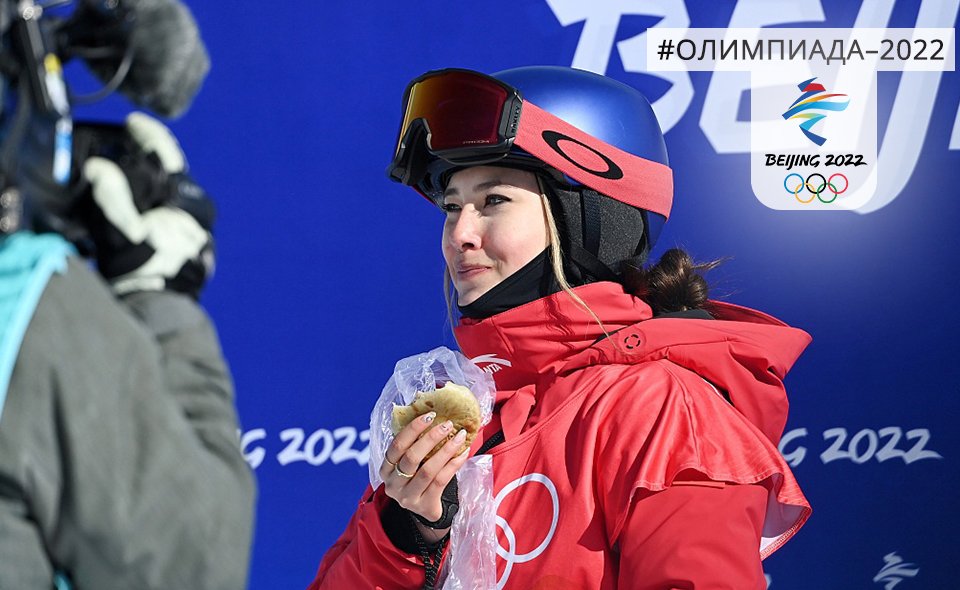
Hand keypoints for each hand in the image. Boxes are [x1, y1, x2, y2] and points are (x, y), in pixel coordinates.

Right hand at [80, 112, 214, 297]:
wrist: (163, 302)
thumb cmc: (144, 264)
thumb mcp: (122, 226)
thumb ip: (111, 193)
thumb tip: (99, 167)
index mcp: (183, 197)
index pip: (167, 153)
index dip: (149, 134)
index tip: (133, 122)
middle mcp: (197, 208)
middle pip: (171, 173)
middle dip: (150, 159)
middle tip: (129, 146)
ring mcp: (198, 225)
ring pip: (173, 194)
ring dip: (153, 184)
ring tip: (129, 177)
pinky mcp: (194, 241)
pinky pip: (175, 212)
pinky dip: (157, 204)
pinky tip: (141, 208)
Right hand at [380, 412, 469, 539]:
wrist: (425, 511)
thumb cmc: (418, 480)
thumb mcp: (410, 464)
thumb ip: (415, 445)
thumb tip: (436, 418)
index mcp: (386, 469)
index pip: (396, 446)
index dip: (412, 429)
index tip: (430, 416)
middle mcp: (393, 484)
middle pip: (411, 457)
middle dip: (431, 438)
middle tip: (447, 425)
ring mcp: (407, 497)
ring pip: (428, 470)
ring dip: (446, 450)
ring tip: (460, 436)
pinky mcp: (424, 506)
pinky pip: (441, 481)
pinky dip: (454, 464)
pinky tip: (463, 453)